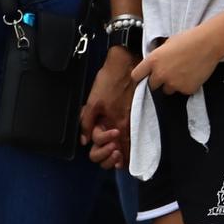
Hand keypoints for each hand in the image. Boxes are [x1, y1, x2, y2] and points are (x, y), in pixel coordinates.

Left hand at [81, 50, 133, 168]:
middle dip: (115, 158)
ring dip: (124, 151)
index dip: (109, 157)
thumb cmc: (109, 81)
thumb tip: (84, 140)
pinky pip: (135, 133)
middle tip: (111, 156)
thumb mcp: (92, 101)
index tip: (107, 156)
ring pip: (131, 144)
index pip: (117, 152)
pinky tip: (125, 141)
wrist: (126, 65)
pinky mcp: (139, 113)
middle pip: (125, 153)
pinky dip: (130, 141)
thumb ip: (87, 122)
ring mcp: (135, 120)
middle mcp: (128, 126)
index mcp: (117, 124)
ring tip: (117, 153)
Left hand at [133, 25, 222, 95]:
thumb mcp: (166, 44)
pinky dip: (186, 86)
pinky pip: (182, 91)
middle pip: (152, 85)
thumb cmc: (188, 39)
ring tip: (182, 73)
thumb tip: (155, 63)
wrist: (208, 44)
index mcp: (152, 61)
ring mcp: (173, 83)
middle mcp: (160, 74)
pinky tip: (192, 75)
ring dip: (172, 84)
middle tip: (169, 73)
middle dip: (158, 81)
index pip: (136, 75)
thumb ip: (158, 56)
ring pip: (167, 90)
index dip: (140, 76)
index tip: (143, 77)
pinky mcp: (186, 89)